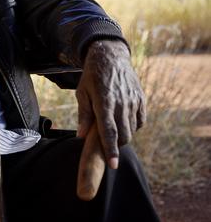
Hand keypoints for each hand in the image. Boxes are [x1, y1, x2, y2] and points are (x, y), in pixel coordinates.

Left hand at [76, 40, 145, 168]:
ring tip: (113, 131)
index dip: (111, 149)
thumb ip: (83, 115)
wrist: (110, 57)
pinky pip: (140, 121)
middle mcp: (121, 102)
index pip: (109, 131)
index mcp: (104, 101)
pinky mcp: (141, 99)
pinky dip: (133, 126)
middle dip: (117, 145)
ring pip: (132, 129)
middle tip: (107, 145)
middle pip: (124, 134)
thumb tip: (81, 136)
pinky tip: (124, 122)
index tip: (112, 164)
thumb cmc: (92, 76)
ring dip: (124, 136)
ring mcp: (133, 101)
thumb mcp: (82, 93)